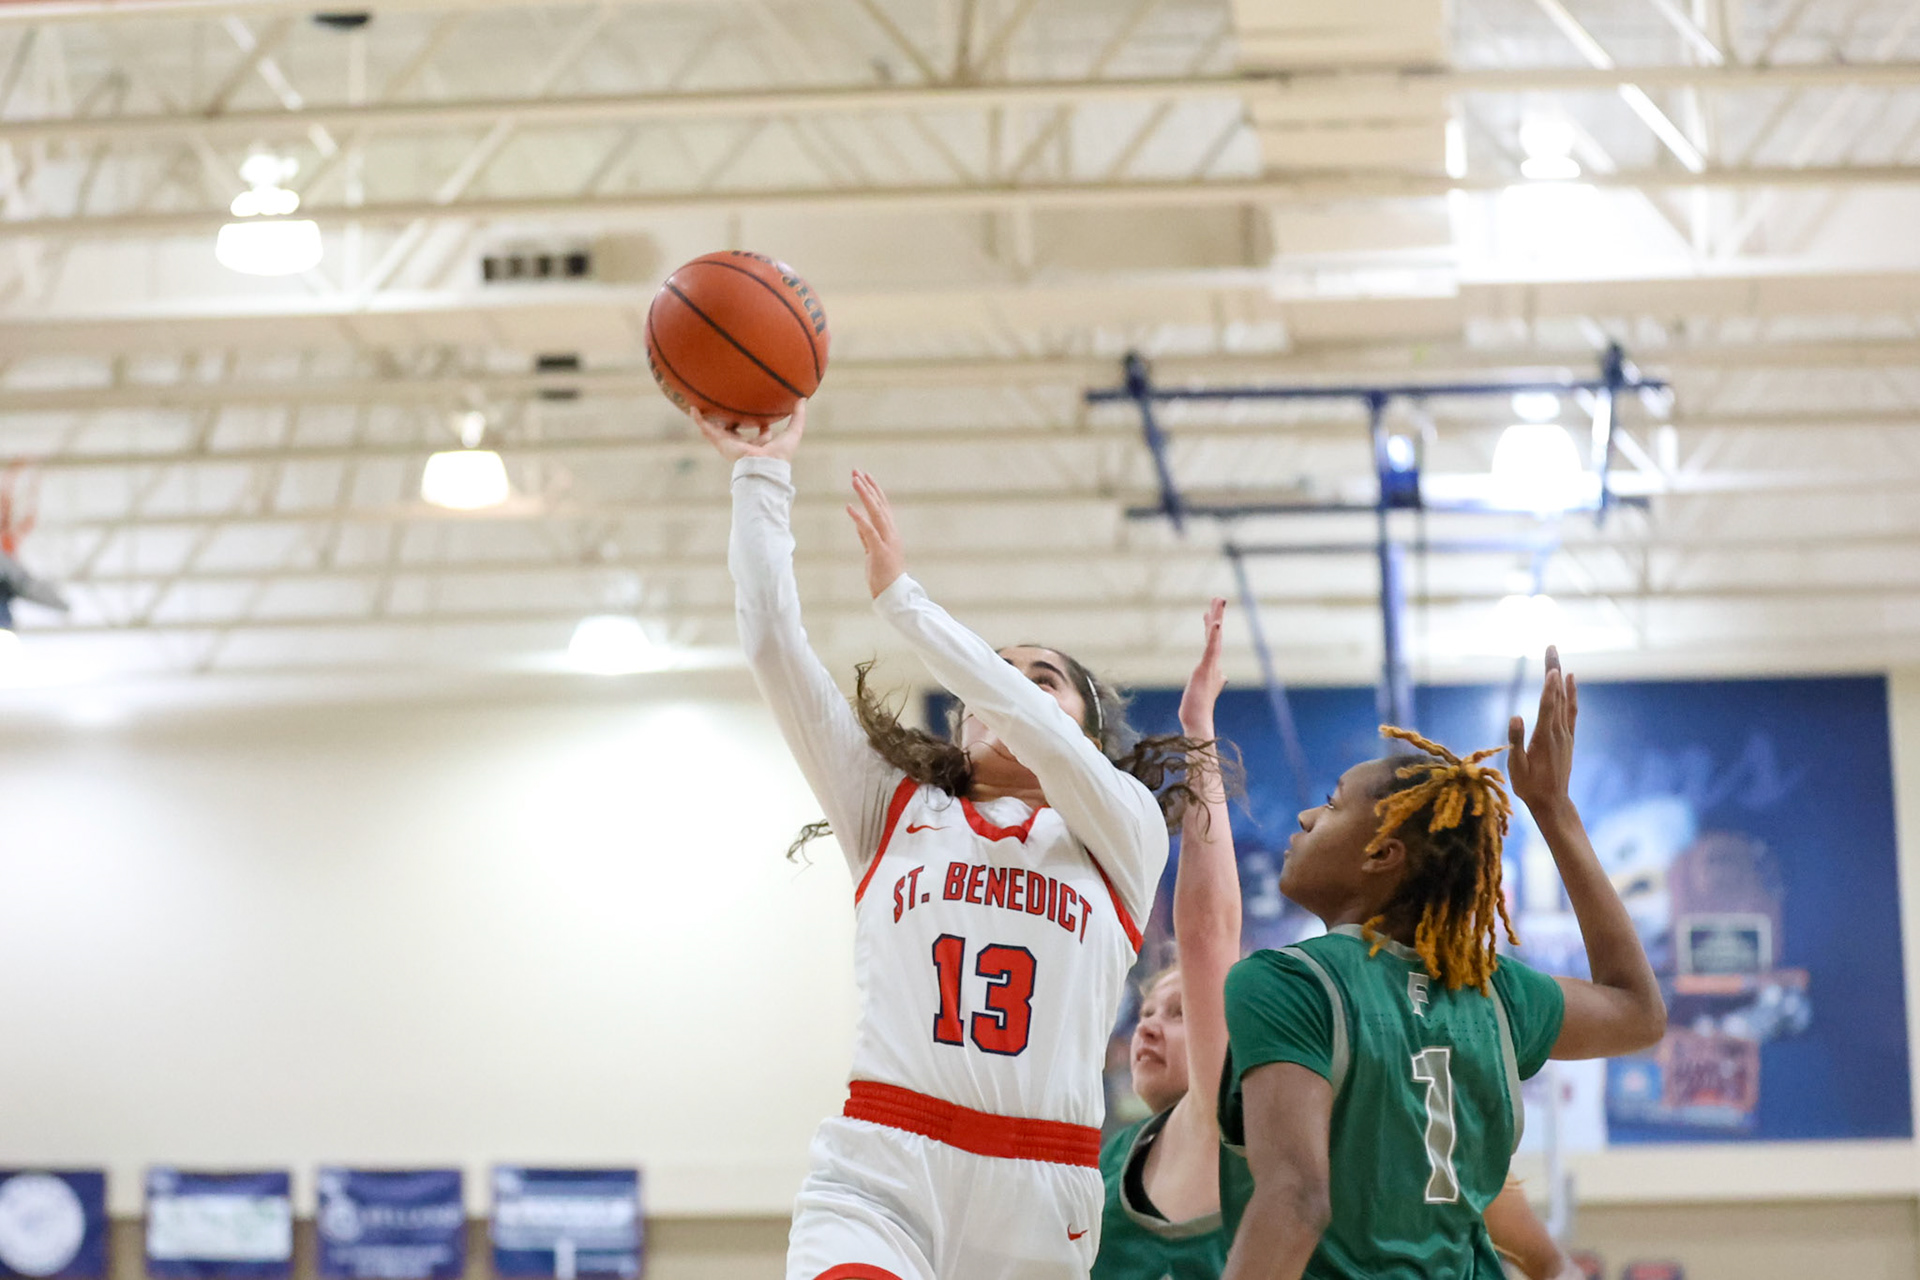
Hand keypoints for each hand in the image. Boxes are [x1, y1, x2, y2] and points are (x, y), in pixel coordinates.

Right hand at [690, 401, 806, 464]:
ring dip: (710, 420)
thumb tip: (802, 399)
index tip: (762, 412)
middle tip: (727, 408)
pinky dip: (699, 420)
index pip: (761, 433)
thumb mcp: (793, 431)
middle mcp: (744, 445)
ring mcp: (731, 444)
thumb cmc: (780, 453)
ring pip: (718, 430)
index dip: (762, 423)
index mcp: (760, 445)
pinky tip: (692, 409)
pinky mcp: (722, 443)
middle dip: (732, 421)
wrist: (765, 465)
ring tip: (701, 407)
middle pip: (737, 431)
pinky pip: (707, 429)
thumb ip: (798, 416)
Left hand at [846, 468, 906, 597]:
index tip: (865, 476)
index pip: (883, 506)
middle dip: (868, 487)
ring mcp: (887, 541)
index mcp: (891, 533)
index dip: (874, 490)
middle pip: (880, 504)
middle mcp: (891, 533)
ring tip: (854, 480)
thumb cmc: (884, 576)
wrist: (895, 595)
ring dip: (865, 495)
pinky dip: (859, 518)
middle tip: (856, 471)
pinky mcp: (880, 550)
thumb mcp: (874, 552)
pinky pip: (869, 530)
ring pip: (876, 512)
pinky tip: (849, 507)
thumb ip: (867, 537)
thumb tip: (859, 523)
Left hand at [1179, 597, 1226, 733]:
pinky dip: (1214, 636)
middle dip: (1217, 615)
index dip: (1212, 627)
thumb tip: (1224, 676)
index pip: (1212, 642)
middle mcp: (1213, 664)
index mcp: (1212, 667)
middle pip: (1215, 635)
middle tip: (1218, 597)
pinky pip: (1211, 649)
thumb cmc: (1198, 709)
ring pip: (1215, 637)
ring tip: (1218, 602)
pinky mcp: (1205, 669)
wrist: (1198, 721)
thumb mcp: (1206, 690)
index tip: (1210, 613)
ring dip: (1217, 618)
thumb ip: (1217, 681)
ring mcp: (1210, 666)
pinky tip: (1216, 623)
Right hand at [1508, 644, 1577, 818]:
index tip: (1553, 667)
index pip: (1548, 706)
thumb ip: (1516, 740)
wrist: (1553, 802)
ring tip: (1558, 658)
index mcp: (1544, 738)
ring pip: (1565, 701)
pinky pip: (1572, 711)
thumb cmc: (1529, 786)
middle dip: (1554, 670)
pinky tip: (1570, 680)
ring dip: (1562, 678)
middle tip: (1551, 648)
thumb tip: (1515, 715)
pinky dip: (1572, 694)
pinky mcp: (1568, 738)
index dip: (1550, 686)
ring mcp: (1565, 734)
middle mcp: (1558, 732)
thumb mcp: (1516, 767)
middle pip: (1557, 696)